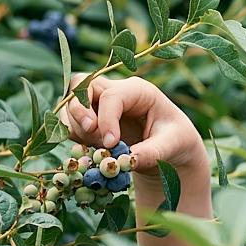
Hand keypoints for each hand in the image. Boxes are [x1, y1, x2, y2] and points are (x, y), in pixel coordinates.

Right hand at [60, 73, 207, 185]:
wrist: (170, 150)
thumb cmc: (175, 140)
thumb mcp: (173, 144)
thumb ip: (153, 152)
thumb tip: (129, 159)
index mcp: (138, 90)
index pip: (111, 96)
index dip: (106, 119)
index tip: (111, 144)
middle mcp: (115, 91)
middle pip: (81, 85)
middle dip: (79, 110)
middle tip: (92, 133)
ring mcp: (99, 104)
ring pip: (70, 104)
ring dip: (77, 127)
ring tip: (100, 149)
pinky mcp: (91, 120)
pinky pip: (70, 123)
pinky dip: (75, 137)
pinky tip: (93, 151)